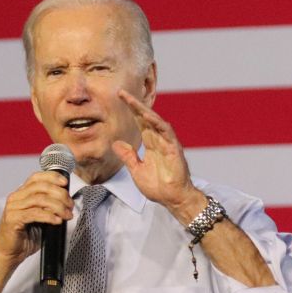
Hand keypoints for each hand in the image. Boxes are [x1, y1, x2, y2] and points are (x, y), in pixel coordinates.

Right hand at [0, 171, 73, 266]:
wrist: (9, 254)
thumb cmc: (24, 238)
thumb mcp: (39, 218)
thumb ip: (48, 208)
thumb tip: (65, 202)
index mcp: (21, 194)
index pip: (36, 178)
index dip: (52, 177)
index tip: (65, 183)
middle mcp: (16, 198)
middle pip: (40, 187)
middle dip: (59, 194)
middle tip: (70, 205)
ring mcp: (13, 208)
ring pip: (39, 199)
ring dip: (58, 206)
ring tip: (67, 215)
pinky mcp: (13, 220)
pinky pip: (34, 214)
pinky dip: (49, 216)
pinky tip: (57, 220)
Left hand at [112, 90, 205, 221]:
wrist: (172, 199)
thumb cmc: (158, 187)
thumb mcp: (137, 170)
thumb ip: (128, 156)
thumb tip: (116, 143)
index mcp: (150, 144)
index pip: (139, 122)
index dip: (130, 110)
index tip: (120, 98)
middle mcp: (159, 140)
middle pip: (146, 118)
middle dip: (135, 105)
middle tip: (121, 93)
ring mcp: (167, 143)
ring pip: (156, 122)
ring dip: (145, 111)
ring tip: (133, 102)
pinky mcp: (174, 149)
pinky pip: (167, 133)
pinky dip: (159, 124)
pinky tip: (150, 117)